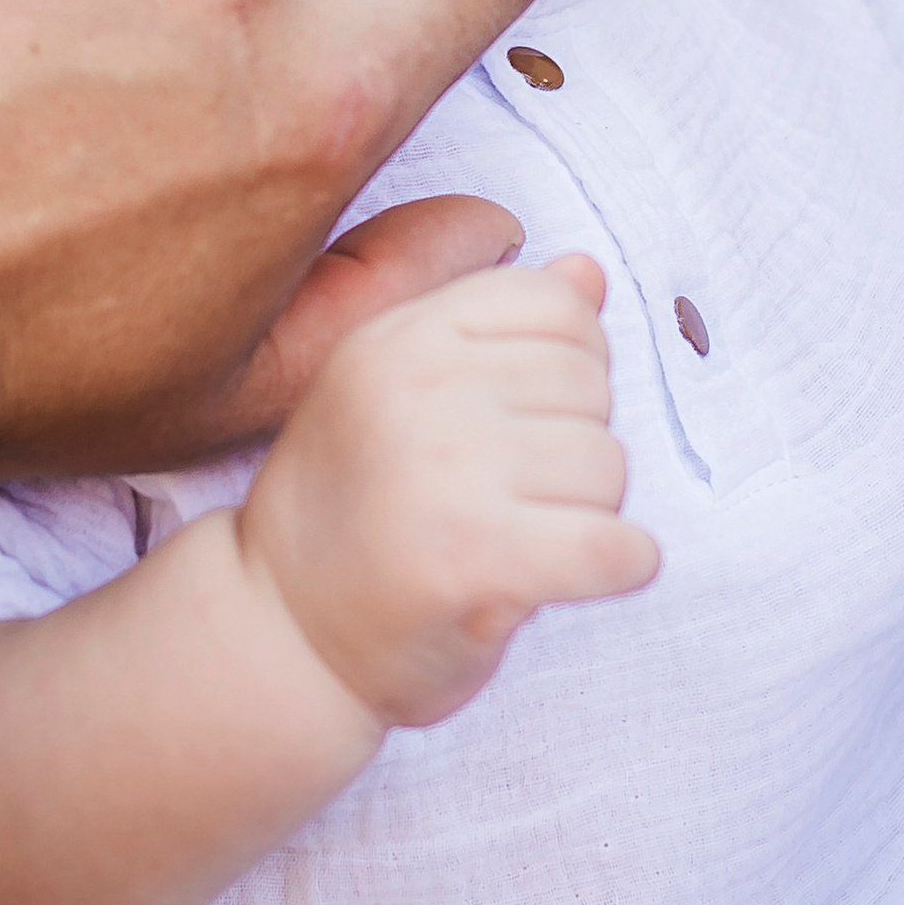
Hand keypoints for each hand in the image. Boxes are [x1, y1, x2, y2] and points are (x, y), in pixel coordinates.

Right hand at [238, 255, 661, 726]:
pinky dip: (621, 565)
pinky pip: (613, 547)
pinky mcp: (472, 559)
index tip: (530, 420)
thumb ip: (497, 330)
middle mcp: (416, 390)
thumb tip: (588, 272)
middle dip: (576, 446)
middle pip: (591, 386)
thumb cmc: (353, 514)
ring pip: (608, 466)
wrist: (282, 632)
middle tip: (515, 496)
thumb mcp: (403, 393)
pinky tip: (584, 573)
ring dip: (590, 511)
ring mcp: (443, 473)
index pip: (558, 305)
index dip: (572, 363)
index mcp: (399, 336)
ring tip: (522, 537)